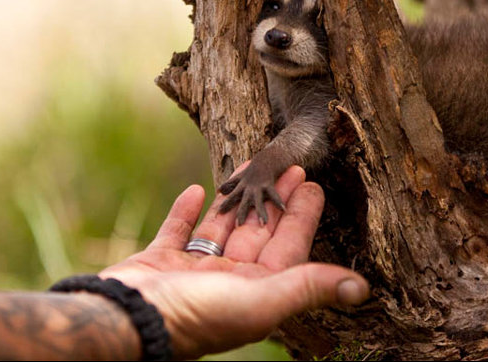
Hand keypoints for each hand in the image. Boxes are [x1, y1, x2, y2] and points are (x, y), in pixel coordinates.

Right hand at [99, 165, 368, 359]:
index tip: (313, 184)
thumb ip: (309, 287)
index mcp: (255, 292)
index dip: (302, 216)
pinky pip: (178, 232)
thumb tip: (362, 289)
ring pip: (220, 230)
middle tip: (291, 166)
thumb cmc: (196, 315)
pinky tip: (196, 190)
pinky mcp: (158, 263)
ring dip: (236, 202)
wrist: (125, 320)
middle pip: (258, 234)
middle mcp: (226, 283)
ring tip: (249, 168)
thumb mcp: (261, 300)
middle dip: (275, 201)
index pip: (288, 248)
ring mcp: (190, 273)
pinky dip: (187, 212)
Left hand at [218, 157, 285, 224]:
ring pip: (258, 201)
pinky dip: (278, 201)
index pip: (232, 196)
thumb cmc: (255, 168)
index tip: (219, 213)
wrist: (269, 156)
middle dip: (241, 213)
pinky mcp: (269, 184)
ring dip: (260, 212)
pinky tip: (283, 209)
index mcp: (241, 186)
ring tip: (263, 224)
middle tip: (238, 226)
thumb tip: (219, 191)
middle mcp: (248, 187)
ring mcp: (258, 186)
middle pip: (243, 201)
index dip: (225, 204)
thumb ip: (231, 184)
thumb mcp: (241, 175)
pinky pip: (274, 194)